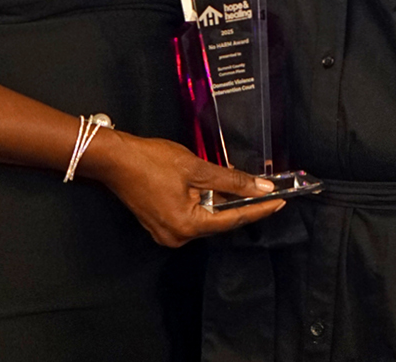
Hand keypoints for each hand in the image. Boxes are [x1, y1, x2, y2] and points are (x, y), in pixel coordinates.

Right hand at [83, 130, 284, 246]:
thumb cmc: (151, 160)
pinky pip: (191, 214)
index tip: (281, 202)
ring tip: (242, 186)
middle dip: (240, 204)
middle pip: (218, 221)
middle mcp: (177, 237)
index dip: (259, 209)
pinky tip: (214, 188)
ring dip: (221, 201)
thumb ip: (231, 180)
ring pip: (205, 217)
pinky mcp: (159, 222)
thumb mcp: (196, 168)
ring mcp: (166, 232)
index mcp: (187, 227)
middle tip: (266, 191)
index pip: (233, 219)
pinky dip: (204, 201)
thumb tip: (260, 187)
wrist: (114, 158)